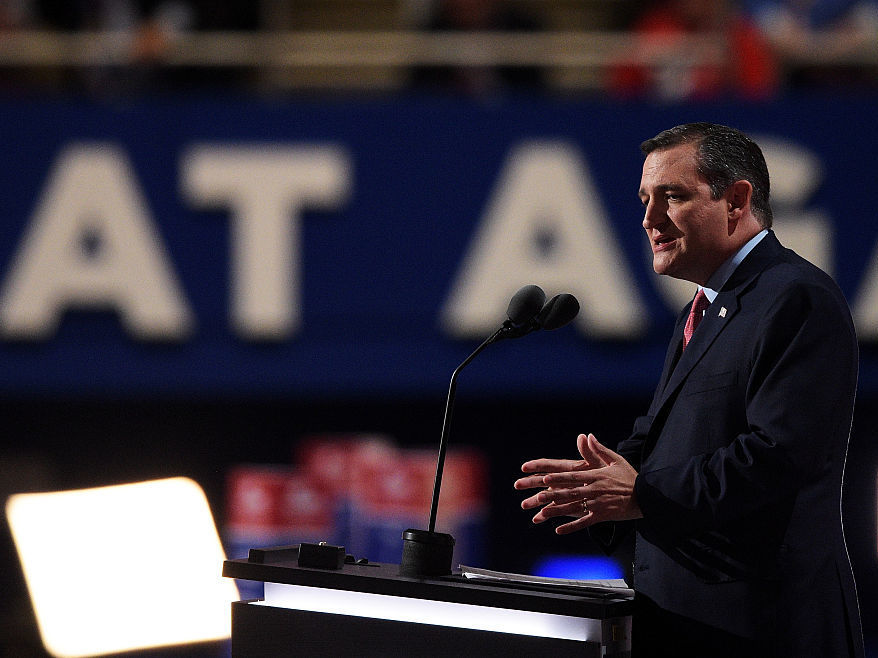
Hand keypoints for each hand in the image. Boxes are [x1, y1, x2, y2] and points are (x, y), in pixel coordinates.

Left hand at [514, 433, 641, 533]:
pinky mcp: (602, 516)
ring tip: (542, 512)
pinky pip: (584, 522)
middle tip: (537, 496)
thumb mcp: (616, 460)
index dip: (559, 477)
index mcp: (596, 475)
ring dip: (558, 510)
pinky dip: (571, 527)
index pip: (573, 476)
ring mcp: (598, 504)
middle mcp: (595, 490)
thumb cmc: (630, 477)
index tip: (545, 478)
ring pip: (575, 508)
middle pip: (571, 492)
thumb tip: (587, 436)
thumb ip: (599, 449)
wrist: (646, 496)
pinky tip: (558, 530)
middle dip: (553, 494)